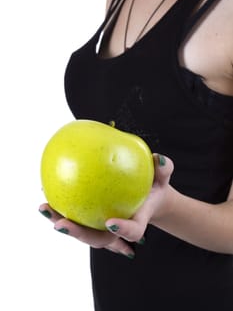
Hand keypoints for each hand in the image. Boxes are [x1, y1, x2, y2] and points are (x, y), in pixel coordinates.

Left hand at [39, 154, 173, 258]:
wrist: (147, 197)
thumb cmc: (154, 186)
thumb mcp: (163, 176)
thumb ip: (164, 169)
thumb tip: (158, 158)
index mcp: (137, 221)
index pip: (132, 232)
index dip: (122, 231)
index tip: (110, 222)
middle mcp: (117, 229)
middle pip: (98, 240)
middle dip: (79, 234)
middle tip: (60, 223)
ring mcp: (103, 227)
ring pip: (82, 231)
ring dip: (61, 223)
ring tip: (44, 208)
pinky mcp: (92, 219)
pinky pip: (77, 216)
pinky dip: (62, 208)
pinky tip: (47, 193)